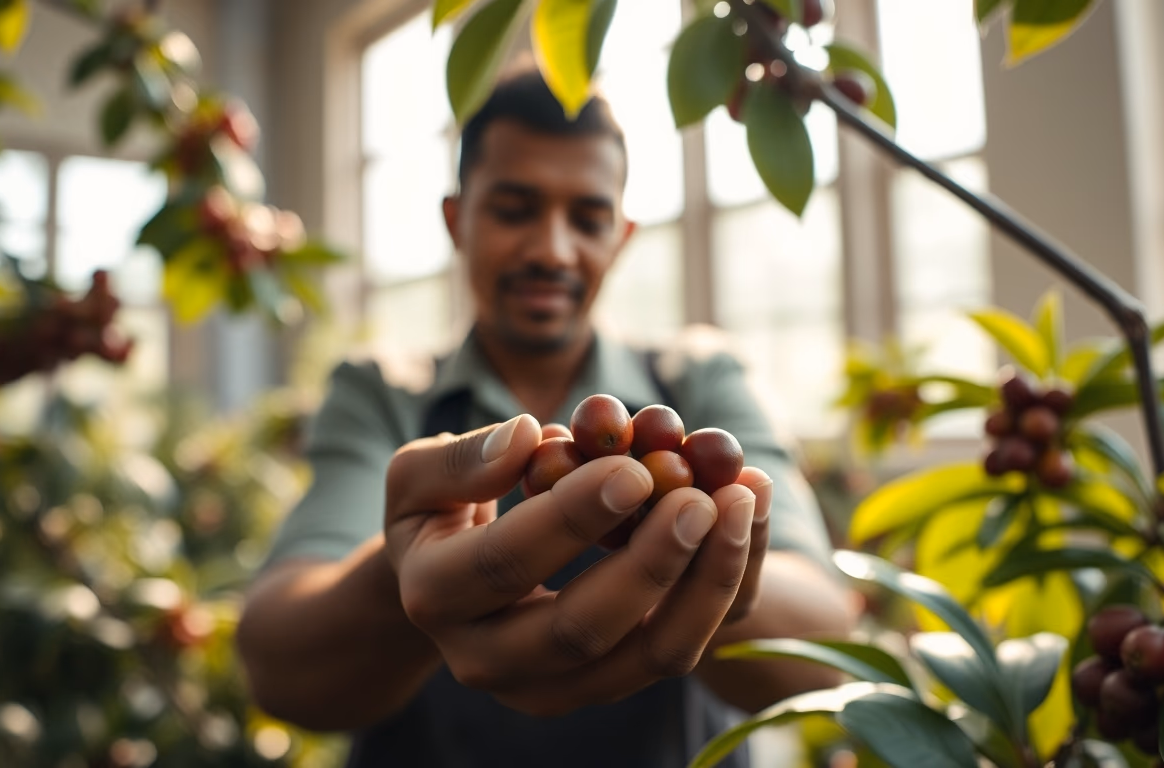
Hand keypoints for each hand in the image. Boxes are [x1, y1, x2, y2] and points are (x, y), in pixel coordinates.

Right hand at [382, 414, 770, 715]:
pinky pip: (675, 650)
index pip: (504, 562)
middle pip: (581, 630)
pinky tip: (743, 523)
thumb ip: (460, 459)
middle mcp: (487, 661)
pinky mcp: (605, 686)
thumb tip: (527, 437)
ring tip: (739, 503)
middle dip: (649, 562)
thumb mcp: (419, 476)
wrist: (449, 589)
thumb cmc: (438, 513)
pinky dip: (718, 591)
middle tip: (701, 497)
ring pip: (647, 657)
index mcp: (434, 596)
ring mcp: (551, 687)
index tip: (631, 469)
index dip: (570, 517)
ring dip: (704, 584)